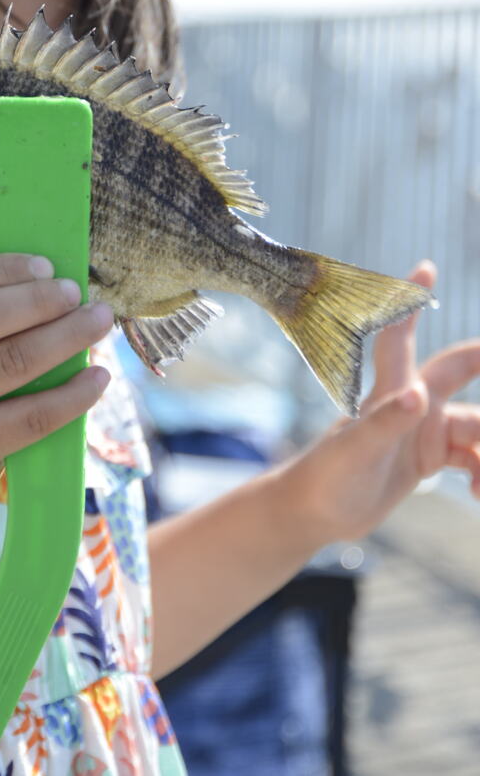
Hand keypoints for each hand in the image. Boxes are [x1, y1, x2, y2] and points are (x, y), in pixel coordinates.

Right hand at [0, 253, 112, 520]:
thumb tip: (43, 280)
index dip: (1, 268)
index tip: (45, 266)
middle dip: (37, 299)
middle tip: (74, 292)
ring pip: (12, 361)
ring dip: (66, 336)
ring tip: (98, 321)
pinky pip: (31, 415)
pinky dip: (72, 394)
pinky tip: (97, 378)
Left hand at [288, 261, 479, 541]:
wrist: (316, 513)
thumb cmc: (329, 477)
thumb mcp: (358, 451)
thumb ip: (386, 423)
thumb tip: (418, 397)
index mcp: (391, 391)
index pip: (401, 334)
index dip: (411, 299)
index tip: (424, 267)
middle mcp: (410, 403)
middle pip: (456, 370)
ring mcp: (421, 430)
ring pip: (475, 423)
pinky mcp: (427, 457)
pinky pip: (473, 456)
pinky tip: (478, 495)